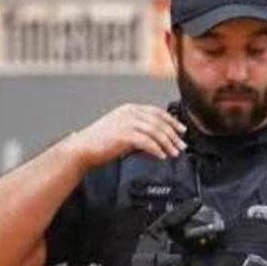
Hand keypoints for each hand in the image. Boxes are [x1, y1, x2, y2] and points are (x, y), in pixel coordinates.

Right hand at [72, 104, 187, 167]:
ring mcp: (126, 122)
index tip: (182, 131)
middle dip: (173, 135)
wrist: (84, 147)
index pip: (157, 112)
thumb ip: (139, 130)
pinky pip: (146, 141)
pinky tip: (162, 156)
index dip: (172, 121)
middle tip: (182, 146)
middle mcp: (129, 112)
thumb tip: (157, 139)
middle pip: (159, 122)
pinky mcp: (123, 135)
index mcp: (130, 109)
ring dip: (168, 143)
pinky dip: (156, 149)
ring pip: (155, 131)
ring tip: (174, 153)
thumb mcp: (123, 130)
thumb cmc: (101, 142)